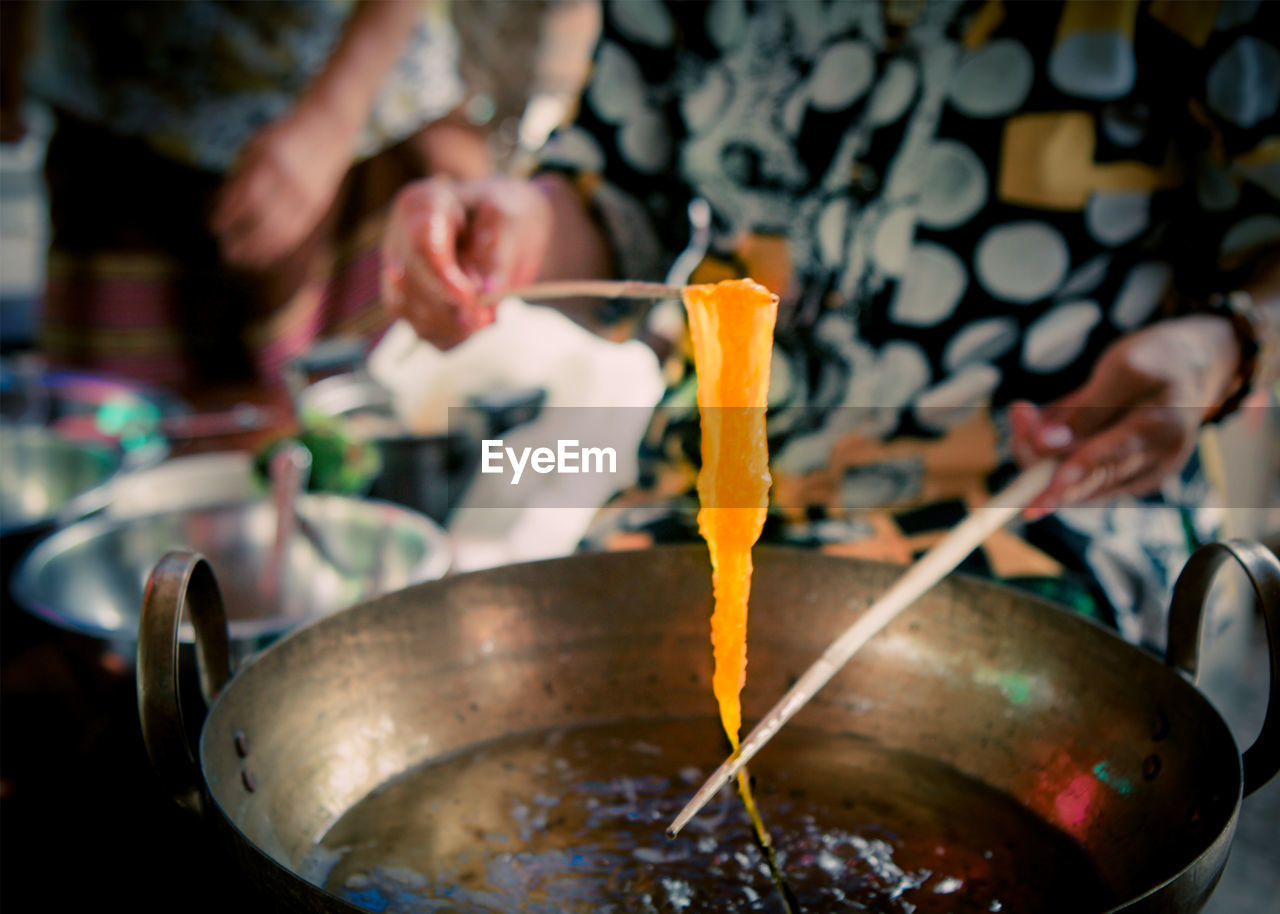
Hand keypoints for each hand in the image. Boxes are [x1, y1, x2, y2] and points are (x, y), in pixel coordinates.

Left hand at [210, 102, 354, 268]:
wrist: (327, 129)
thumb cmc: (284, 136)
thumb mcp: (256, 147)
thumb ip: (241, 175)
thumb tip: (222, 208)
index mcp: (267, 162)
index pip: (242, 198)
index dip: (226, 216)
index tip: (214, 227)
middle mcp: (287, 181)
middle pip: (260, 220)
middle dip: (241, 240)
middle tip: (225, 251)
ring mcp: (305, 196)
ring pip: (279, 233)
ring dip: (258, 251)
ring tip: (242, 260)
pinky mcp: (316, 206)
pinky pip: (295, 234)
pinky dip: (277, 248)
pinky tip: (264, 256)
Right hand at [380, 175, 552, 348]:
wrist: (501, 226)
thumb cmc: (504, 212)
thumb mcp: (511, 220)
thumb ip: (497, 256)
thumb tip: (487, 294)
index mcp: (422, 206)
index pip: (422, 247)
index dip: (443, 279)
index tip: (472, 300)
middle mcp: (400, 240)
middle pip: (411, 285)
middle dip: (450, 309)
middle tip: (489, 319)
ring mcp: (398, 273)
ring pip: (410, 312)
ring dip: (451, 326)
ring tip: (488, 318)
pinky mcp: (408, 302)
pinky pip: (420, 329)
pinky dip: (449, 336)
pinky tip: (473, 326)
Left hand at [1010, 315, 1238, 517]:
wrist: (1193, 369)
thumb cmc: (1158, 361)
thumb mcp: (1124, 368)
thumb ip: (1087, 409)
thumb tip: (1047, 444)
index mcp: (1161, 430)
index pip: (1110, 459)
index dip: (1072, 477)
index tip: (1040, 498)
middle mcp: (1153, 464)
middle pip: (1082, 477)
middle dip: (1038, 455)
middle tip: (1018, 414)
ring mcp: (1138, 476)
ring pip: (1072, 481)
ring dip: (1038, 453)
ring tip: (1024, 413)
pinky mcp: (1122, 478)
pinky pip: (1075, 476)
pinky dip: (1049, 456)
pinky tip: (1041, 424)